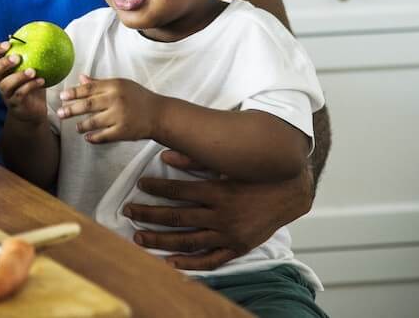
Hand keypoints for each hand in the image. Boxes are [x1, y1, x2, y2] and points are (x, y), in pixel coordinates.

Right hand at [0, 41, 47, 123]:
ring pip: (5, 85)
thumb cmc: (30, 85)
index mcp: (0, 71)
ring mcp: (6, 94)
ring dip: (18, 76)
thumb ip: (30, 53)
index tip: (8, 44)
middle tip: (17, 57)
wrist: (32, 110)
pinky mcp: (15, 104)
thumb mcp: (30, 67)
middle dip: (2, 63)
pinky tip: (41, 80)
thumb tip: (38, 32)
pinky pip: (20, 95)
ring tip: (33, 71)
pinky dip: (31, 86)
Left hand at [56, 76, 162, 142]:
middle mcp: (116, 100)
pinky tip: (87, 137)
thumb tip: (81, 78)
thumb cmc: (138, 97)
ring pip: (93, 122)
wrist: (159, 114)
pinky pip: (103, 136)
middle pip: (87, 105)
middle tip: (60, 113)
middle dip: (71, 109)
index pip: (89, 88)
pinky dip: (94, 138)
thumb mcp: (121, 85)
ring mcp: (119, 116)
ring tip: (76, 127)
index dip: (73, 92)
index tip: (62, 96)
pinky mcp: (123, 131)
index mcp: (114, 86)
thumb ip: (100, 83)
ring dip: (81, 125)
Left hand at [125, 150, 313, 270]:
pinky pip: (211, 260)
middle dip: (148, 214)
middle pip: (177, 217)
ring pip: (188, 241)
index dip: (157, 187)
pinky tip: (170, 262)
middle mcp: (222, 215)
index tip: (140, 184)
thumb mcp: (228, 162)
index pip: (179, 191)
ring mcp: (230, 234)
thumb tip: (166, 154)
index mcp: (219, 191)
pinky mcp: (238, 247)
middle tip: (128, 211)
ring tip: (138, 236)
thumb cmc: (256, 173)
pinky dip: (190, 264)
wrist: (291, 192)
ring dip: (160, 240)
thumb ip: (196, 159)